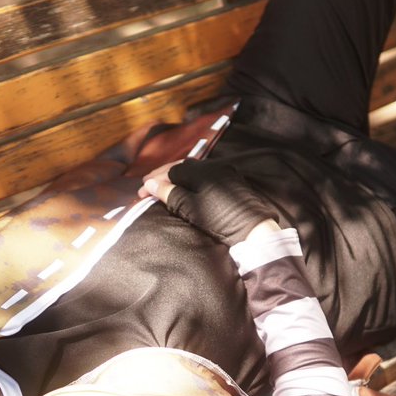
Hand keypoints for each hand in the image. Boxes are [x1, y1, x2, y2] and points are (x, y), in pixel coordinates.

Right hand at [140, 159, 275, 245]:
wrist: (253, 229)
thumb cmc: (220, 219)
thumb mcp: (191, 208)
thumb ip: (170, 194)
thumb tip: (150, 184)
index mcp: (202, 170)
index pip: (172, 170)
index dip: (156, 180)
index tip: (142, 192)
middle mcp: (214, 166)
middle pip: (183, 167)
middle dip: (165, 176)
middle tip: (150, 186)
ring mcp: (225, 172)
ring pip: (195, 170)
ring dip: (178, 178)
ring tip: (166, 187)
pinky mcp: (233, 181)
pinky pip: (206, 176)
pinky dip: (192, 181)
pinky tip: (187, 189)